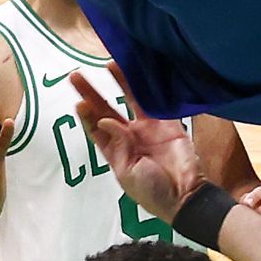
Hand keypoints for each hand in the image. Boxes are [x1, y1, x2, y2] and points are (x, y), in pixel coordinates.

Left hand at [67, 72, 199, 222]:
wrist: (184, 196)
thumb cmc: (152, 192)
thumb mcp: (127, 173)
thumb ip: (117, 145)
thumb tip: (105, 120)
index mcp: (117, 152)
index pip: (96, 128)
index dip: (86, 115)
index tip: (78, 102)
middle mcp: (130, 136)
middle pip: (106, 109)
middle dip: (91, 93)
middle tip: (75, 75)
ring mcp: (148, 128)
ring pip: (130, 100)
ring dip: (118, 83)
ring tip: (108, 64)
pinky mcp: (168, 123)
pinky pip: (155, 102)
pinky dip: (146, 89)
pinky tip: (137, 73)